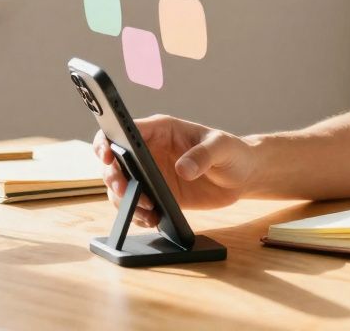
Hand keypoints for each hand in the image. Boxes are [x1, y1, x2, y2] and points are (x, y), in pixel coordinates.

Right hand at [92, 114, 256, 227]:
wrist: (242, 176)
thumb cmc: (232, 152)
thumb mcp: (222, 147)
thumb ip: (203, 155)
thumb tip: (183, 169)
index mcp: (161, 130)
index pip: (124, 130)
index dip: (108, 141)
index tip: (107, 157)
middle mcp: (150, 151)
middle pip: (115, 162)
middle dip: (113, 177)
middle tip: (125, 191)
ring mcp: (151, 174)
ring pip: (120, 187)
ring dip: (124, 200)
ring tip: (146, 210)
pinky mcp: (157, 195)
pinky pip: (136, 205)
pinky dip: (137, 214)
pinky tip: (151, 219)